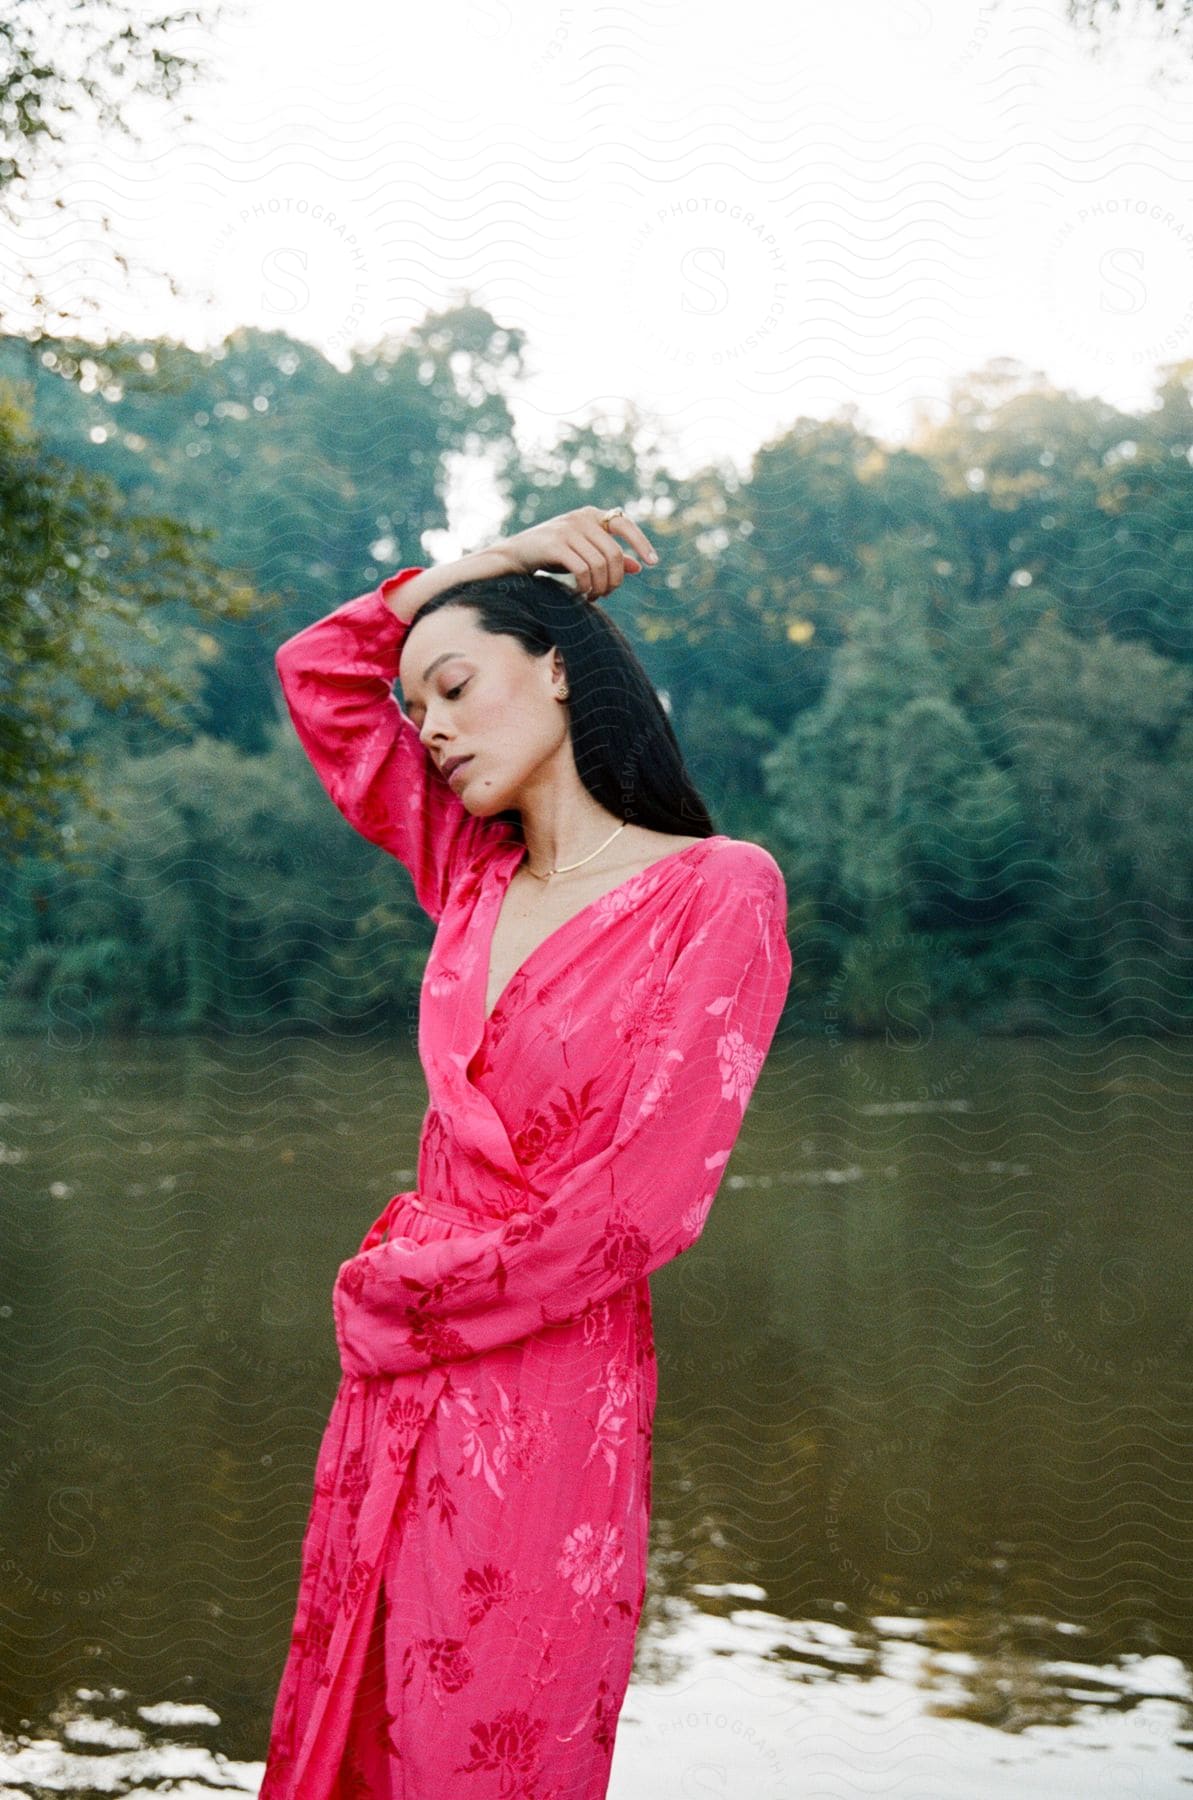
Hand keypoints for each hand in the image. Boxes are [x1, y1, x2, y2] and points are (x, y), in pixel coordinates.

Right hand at [489, 505, 658, 599]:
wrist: (514, 554)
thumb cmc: (552, 555)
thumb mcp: (583, 553)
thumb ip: (609, 557)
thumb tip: (639, 567)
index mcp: (591, 515)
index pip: (624, 524)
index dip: (641, 542)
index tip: (653, 562)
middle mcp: (581, 518)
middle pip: (614, 553)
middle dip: (615, 580)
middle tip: (605, 594)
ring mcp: (567, 529)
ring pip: (600, 564)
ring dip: (600, 587)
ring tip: (592, 596)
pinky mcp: (555, 544)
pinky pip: (583, 570)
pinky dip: (586, 587)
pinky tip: (581, 594)